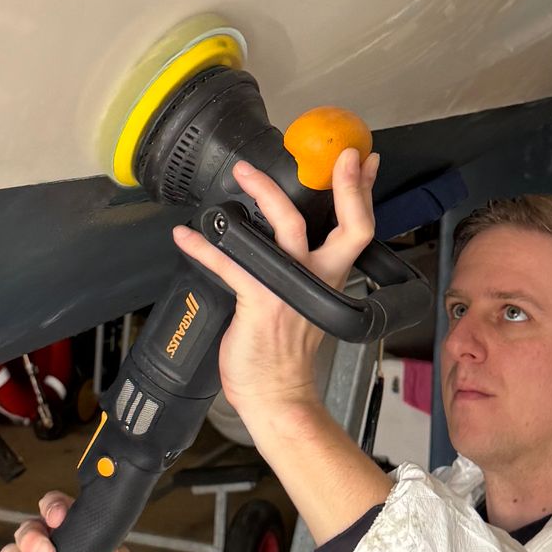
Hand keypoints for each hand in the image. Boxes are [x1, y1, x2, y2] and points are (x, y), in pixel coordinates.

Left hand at [171, 147, 380, 442]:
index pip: (358, 230)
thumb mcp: (306, 305)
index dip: (364, 193)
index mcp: (330, 278)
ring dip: (263, 194)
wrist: (276, 396)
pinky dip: (203, 247)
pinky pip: (229, 264)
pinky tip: (185, 236)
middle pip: (345, 225)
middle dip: (344, 186)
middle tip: (338, 155)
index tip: (365, 160)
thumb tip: (284, 242)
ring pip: (285, 229)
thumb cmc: (285, 355)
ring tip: (243, 171)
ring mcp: (290, 288)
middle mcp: (316, 279)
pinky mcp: (260, 301)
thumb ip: (304, 272)